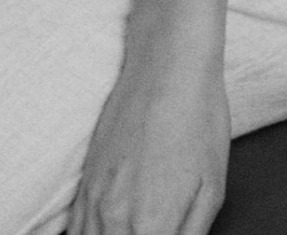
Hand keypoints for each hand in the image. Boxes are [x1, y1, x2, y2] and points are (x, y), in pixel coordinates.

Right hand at [69, 28, 229, 234]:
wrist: (165, 67)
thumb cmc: (198, 122)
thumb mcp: (211, 189)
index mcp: (151, 226)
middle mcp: (114, 220)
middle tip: (151, 233)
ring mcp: (93, 202)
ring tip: (133, 232)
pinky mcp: (84, 184)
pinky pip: (74, 232)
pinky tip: (104, 233)